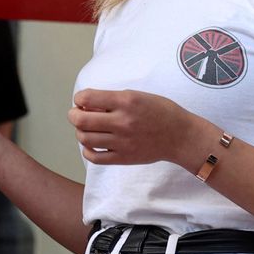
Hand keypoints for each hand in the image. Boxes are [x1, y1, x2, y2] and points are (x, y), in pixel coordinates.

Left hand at [69, 88, 212, 167]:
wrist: (180, 136)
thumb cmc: (160, 111)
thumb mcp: (137, 95)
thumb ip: (112, 99)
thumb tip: (86, 103)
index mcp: (126, 101)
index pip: (87, 98)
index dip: (79, 98)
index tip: (82, 100)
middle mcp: (122, 121)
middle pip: (81, 120)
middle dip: (74, 115)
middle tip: (77, 114)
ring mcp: (122, 142)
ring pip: (85, 139)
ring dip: (80, 132)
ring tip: (87, 129)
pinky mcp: (123, 158)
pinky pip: (94, 157)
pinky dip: (87, 150)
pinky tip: (92, 144)